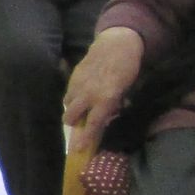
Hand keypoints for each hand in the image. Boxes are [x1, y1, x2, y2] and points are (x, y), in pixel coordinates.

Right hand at [61, 29, 143, 151]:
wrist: (117, 44)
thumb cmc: (127, 69)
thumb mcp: (125, 90)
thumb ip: (113, 105)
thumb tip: (106, 117)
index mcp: (105, 100)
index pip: (92, 124)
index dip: (85, 138)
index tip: (78, 150)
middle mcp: (88, 94)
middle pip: (70, 116)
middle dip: (73, 121)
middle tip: (79, 121)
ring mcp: (78, 84)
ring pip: (67, 103)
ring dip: (72, 107)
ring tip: (82, 103)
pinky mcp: (73, 76)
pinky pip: (68, 91)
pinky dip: (73, 95)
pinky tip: (82, 90)